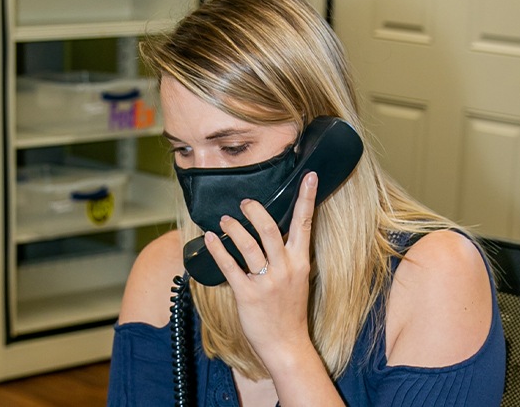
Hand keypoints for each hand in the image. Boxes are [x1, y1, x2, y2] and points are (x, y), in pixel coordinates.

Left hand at [203, 171, 317, 363]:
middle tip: (244, 202)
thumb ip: (290, 254)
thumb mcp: (299, 278)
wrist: (287, 344)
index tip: (310, 175)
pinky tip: (210, 238)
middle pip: (270, 228)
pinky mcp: (247, 294)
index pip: (306, 223)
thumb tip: (279, 231)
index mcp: (301, 261)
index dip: (307, 197)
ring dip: (234, 227)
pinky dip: (217, 249)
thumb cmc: (291, 310)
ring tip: (225, 219)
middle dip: (255, 210)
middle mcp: (285, 268)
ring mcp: (266, 282)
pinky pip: (229, 266)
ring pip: (248, 244)